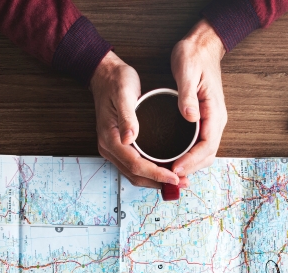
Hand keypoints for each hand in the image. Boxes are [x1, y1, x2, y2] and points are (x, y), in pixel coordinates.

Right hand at [90, 51, 179, 188]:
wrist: (105, 75)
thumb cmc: (116, 81)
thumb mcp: (124, 94)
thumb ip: (127, 117)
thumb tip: (129, 138)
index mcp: (110, 138)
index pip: (135, 164)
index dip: (156, 174)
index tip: (175, 177)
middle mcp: (109, 148)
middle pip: (135, 175)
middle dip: (159, 182)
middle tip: (182, 183)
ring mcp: (113, 149)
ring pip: (135, 174)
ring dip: (155, 180)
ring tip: (178, 180)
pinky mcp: (119, 146)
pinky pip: (134, 166)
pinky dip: (150, 172)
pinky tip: (165, 170)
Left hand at [170, 19, 226, 187]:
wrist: (202, 46)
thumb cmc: (194, 56)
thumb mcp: (187, 71)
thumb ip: (187, 96)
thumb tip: (190, 117)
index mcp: (215, 111)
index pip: (207, 145)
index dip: (191, 161)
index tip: (175, 169)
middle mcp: (216, 120)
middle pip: (207, 155)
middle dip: (190, 169)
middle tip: (169, 178)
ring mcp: (211, 121)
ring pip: (204, 153)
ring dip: (190, 166)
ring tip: (170, 174)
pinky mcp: (204, 120)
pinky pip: (199, 145)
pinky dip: (189, 157)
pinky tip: (175, 160)